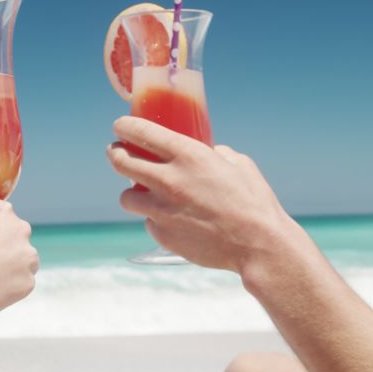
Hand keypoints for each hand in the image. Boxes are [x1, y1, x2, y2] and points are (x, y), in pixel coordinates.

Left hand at [106, 116, 291, 271]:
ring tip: (143, 193)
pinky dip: (155, 219)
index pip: (140, 132)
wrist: (257, 245)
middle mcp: (168, 180)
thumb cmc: (253, 202)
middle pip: (120, 161)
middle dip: (115, 153)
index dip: (124, 127)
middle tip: (117, 152)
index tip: (120, 126)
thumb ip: (216, 154)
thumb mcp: (238, 164)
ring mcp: (162, 210)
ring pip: (126, 197)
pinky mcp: (162, 234)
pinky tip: (172, 219)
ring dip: (132, 192)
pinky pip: (148, 222)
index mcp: (188, 155)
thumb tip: (210, 152)